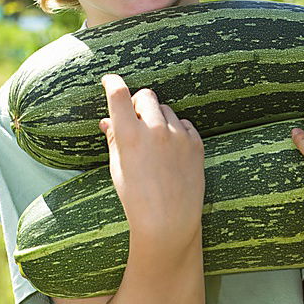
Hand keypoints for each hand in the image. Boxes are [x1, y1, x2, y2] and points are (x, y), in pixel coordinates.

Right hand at [99, 74, 204, 253]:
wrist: (169, 222)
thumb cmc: (137, 198)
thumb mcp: (118, 168)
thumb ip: (115, 139)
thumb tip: (108, 121)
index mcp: (130, 136)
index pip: (118, 94)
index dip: (112, 82)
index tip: (109, 81)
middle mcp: (155, 130)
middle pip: (146, 96)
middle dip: (138, 104)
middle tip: (136, 120)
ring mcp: (178, 136)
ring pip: (166, 109)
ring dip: (158, 118)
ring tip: (155, 144)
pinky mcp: (196, 143)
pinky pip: (183, 124)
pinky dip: (176, 130)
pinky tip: (171, 150)